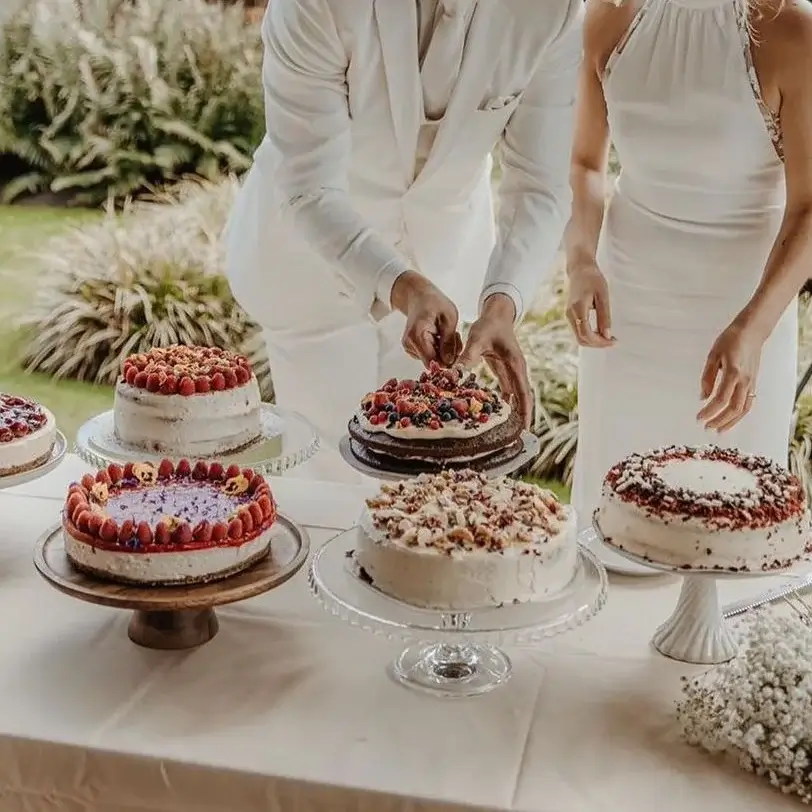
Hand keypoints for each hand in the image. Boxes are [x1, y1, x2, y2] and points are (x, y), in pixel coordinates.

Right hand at [391, 271, 461, 365]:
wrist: (418, 295)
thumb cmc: (434, 302)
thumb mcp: (449, 318)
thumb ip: (449, 341)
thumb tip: (450, 361)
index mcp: (417, 336)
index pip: (432, 361)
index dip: (447, 361)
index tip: (456, 350)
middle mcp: (410, 344)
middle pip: (433, 362)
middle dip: (447, 354)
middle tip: (455, 338)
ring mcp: (409, 347)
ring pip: (432, 359)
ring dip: (444, 351)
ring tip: (448, 334)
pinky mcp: (412, 348)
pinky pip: (429, 355)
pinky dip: (438, 349)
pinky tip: (441, 336)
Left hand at [458, 294, 532, 428]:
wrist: (496, 315)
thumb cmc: (489, 325)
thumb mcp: (476, 340)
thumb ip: (467, 357)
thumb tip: (454, 374)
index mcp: (515, 364)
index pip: (523, 392)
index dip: (525, 410)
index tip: (525, 427)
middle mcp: (517, 370)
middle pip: (523, 398)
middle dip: (522, 416)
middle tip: (518, 437)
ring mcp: (512, 372)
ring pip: (516, 396)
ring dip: (514, 411)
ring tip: (509, 431)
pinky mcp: (505, 372)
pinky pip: (507, 390)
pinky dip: (504, 402)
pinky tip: (497, 413)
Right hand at [565, 262, 614, 347]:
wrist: (580, 269)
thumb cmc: (593, 279)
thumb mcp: (603, 296)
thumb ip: (604, 317)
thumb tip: (607, 335)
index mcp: (578, 309)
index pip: (586, 334)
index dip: (600, 341)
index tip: (613, 341)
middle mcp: (570, 314)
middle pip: (582, 339)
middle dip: (597, 344)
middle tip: (612, 341)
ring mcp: (568, 315)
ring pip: (579, 337)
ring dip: (593, 341)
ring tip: (608, 337)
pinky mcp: (570, 315)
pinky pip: (578, 331)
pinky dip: (589, 335)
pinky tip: (600, 332)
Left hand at [697, 321, 763, 431]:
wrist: (752, 332)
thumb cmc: (731, 340)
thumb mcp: (713, 356)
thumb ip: (707, 377)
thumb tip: (703, 396)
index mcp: (733, 373)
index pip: (720, 399)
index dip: (709, 411)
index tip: (699, 418)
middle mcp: (745, 381)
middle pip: (733, 408)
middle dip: (719, 421)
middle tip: (706, 427)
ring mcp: (751, 383)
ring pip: (744, 409)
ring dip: (731, 422)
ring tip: (718, 429)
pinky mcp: (754, 383)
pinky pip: (748, 403)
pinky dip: (740, 414)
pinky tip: (731, 419)